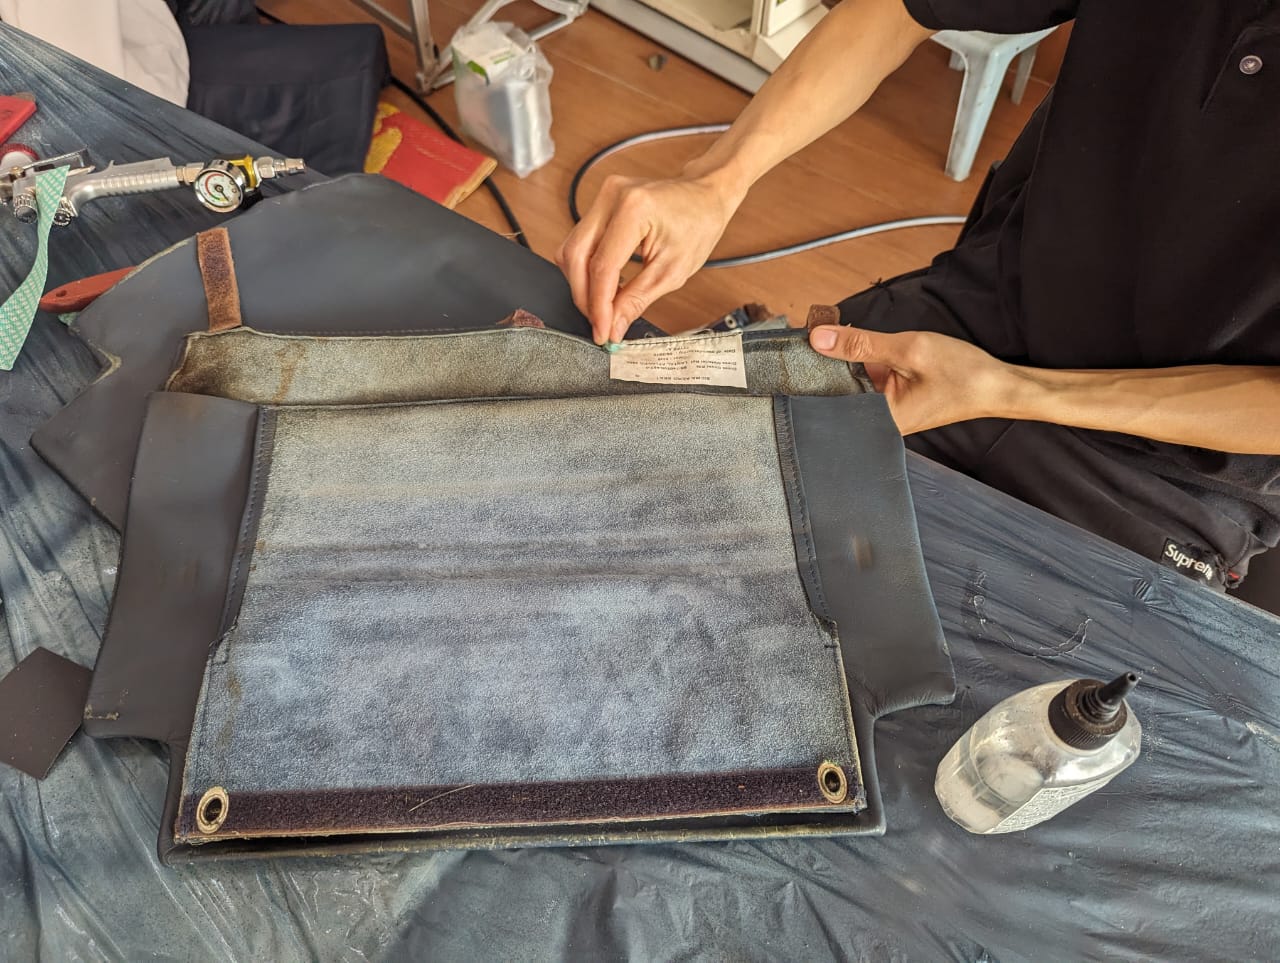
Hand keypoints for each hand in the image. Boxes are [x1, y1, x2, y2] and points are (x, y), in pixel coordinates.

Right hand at [556, 173, 742, 343]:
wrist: (705, 194)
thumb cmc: (698, 224)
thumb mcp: (673, 271)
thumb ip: (636, 300)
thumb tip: (613, 328)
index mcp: (634, 210)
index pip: (602, 267)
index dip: (598, 306)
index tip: (601, 332)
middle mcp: (612, 197)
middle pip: (576, 256)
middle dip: (584, 297)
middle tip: (600, 324)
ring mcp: (603, 197)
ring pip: (571, 250)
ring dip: (582, 284)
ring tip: (603, 306)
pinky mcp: (600, 203)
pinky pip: (580, 241)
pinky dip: (586, 268)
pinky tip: (604, 285)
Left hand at [809, 325, 1014, 433]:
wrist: (999, 385)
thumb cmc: (962, 374)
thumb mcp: (909, 350)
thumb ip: (862, 344)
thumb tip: (820, 337)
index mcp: (879, 419)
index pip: (830, 396)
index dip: (812, 367)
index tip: (798, 342)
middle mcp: (879, 420)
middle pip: (838, 389)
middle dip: (826, 359)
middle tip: (813, 329)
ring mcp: (887, 411)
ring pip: (852, 381)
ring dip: (845, 357)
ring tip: (830, 331)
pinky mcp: (895, 400)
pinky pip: (869, 379)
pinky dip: (863, 360)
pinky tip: (857, 341)